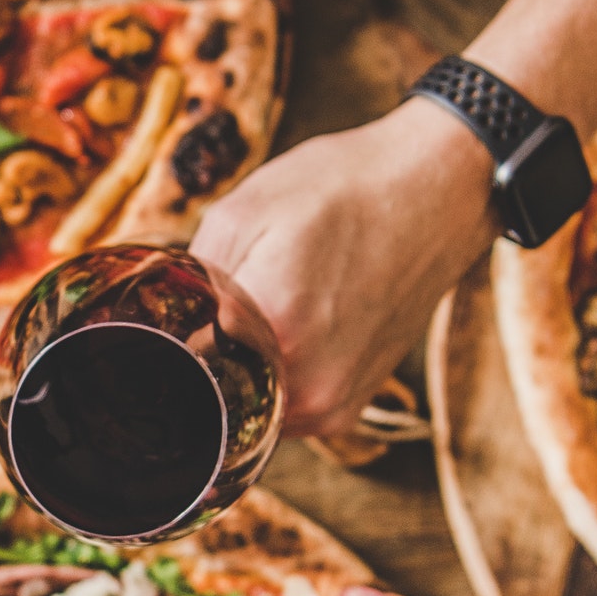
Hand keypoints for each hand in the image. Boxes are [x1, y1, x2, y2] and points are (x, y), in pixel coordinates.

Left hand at [191, 100, 497, 435]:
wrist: (440, 190)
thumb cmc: (344, 187)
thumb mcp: (243, 211)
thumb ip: (190, 282)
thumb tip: (156, 331)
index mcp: (272, 329)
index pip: (175, 366)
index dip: (161, 338)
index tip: (158, 318)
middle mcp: (305, 385)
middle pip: (207, 390)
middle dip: (197, 353)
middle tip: (213, 302)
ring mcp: (331, 406)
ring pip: (243, 402)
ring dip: (235, 366)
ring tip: (262, 306)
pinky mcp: (348, 408)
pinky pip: (279, 404)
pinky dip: (269, 372)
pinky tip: (287, 324)